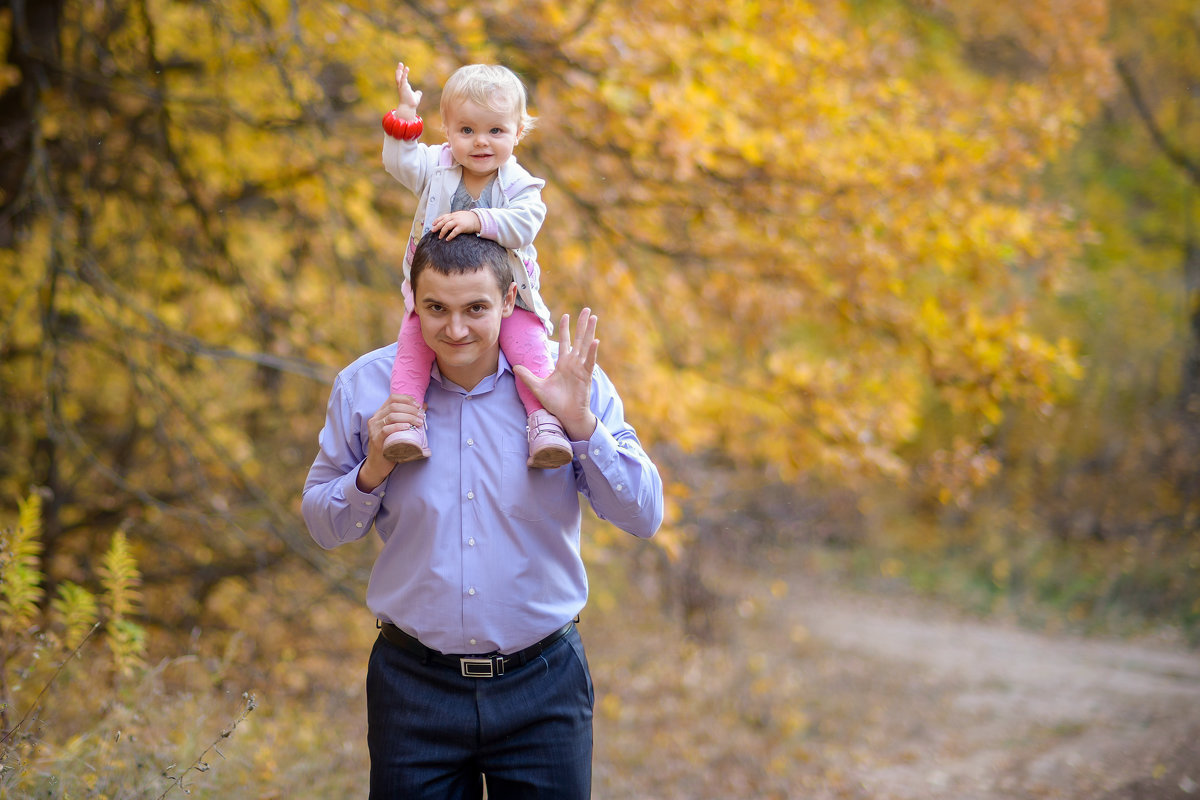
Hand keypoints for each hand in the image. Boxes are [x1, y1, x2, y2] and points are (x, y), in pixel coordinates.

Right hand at [358, 393, 423, 490]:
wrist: (378, 465)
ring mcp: (374, 429)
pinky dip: (399, 426)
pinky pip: (387, 429)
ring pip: (391, 416)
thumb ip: (408, 418)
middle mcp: (375, 419)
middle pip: (394, 406)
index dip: (407, 399)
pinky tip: (407, 427)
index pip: (392, 398)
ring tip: (419, 423)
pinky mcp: (376, 439)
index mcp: (380, 414)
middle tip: (421, 416)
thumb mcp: (398, 429)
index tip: (418, 405)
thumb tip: (424, 406)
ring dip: (408, 417)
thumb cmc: (390, 445)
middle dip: (411, 409)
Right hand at [394, 62, 422, 118]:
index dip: (402, 74)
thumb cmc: (411, 103)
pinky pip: (403, 79)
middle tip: (400, 64)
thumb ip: (417, 94)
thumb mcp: (416, 97)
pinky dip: (404, 74)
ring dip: (399, 70)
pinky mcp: (403, 87)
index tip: (404, 68)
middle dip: (399, 70)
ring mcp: (402, 87)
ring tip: (401, 64)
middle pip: (398, 76)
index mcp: (404, 88)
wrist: (408, 108)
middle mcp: (401, 87)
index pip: (402, 79)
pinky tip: (406, 69)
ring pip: (399, 77)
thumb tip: (419, 92)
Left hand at [431, 211, 481, 239]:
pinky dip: (450, 236)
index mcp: (453, 215)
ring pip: (447, 226)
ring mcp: (458, 222)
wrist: (478, 219)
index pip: (443, 217)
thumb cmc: (469, 219)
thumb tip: (447, 221)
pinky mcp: (462, 227)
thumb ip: (453, 218)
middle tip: (432, 231)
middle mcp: (454, 217)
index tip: (433, 224)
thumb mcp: (460, 215)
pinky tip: (447, 239)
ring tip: (440, 237)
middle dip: (437, 226)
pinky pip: (454, 232)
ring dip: (442, 232)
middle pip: (443, 221)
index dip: (437, 220)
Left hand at [514, 309, 599, 440]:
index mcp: (563, 364)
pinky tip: (595, 340)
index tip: (566, 316)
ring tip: (593, 317)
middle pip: (578, 339)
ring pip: (586, 346)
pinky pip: (589, 361)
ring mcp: (581, 368)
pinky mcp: (586, 376)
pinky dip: (592, 351)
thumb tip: (515, 367)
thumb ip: (527, 376)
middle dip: (582, 324)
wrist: (566, 416)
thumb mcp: (537, 387)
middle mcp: (573, 363)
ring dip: (589, 331)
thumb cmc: (555, 403)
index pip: (564, 342)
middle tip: (587, 309)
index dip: (565, 329)